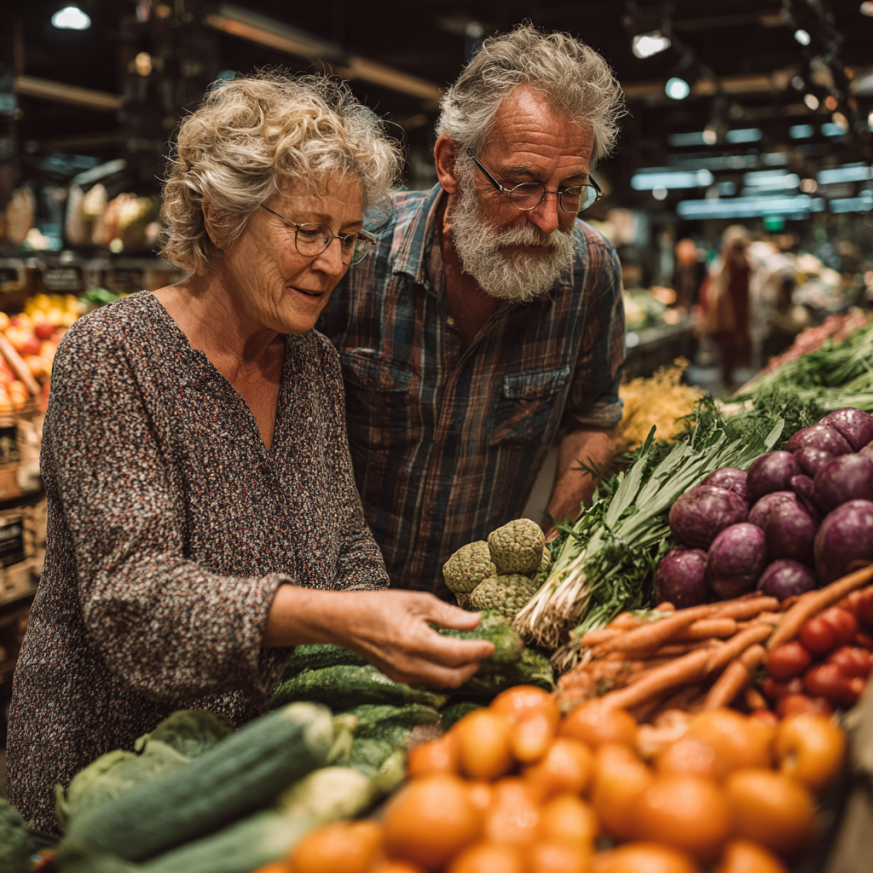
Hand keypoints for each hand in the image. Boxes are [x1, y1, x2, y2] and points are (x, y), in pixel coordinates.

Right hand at [336, 590, 495, 688]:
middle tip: (482, 652)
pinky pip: (428, 681)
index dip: (479, 651)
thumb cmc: (380, 606)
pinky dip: (443, 674)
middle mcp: (410, 664)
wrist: (346, 622)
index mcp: (416, 642)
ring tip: (468, 655)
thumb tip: (476, 621)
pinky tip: (446, 659)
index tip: (492, 645)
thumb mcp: (416, 601)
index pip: (458, 654)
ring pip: (442, 683)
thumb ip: (448, 614)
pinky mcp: (398, 678)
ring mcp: (403, 675)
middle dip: (472, 667)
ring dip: (459, 672)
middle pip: (453, 677)